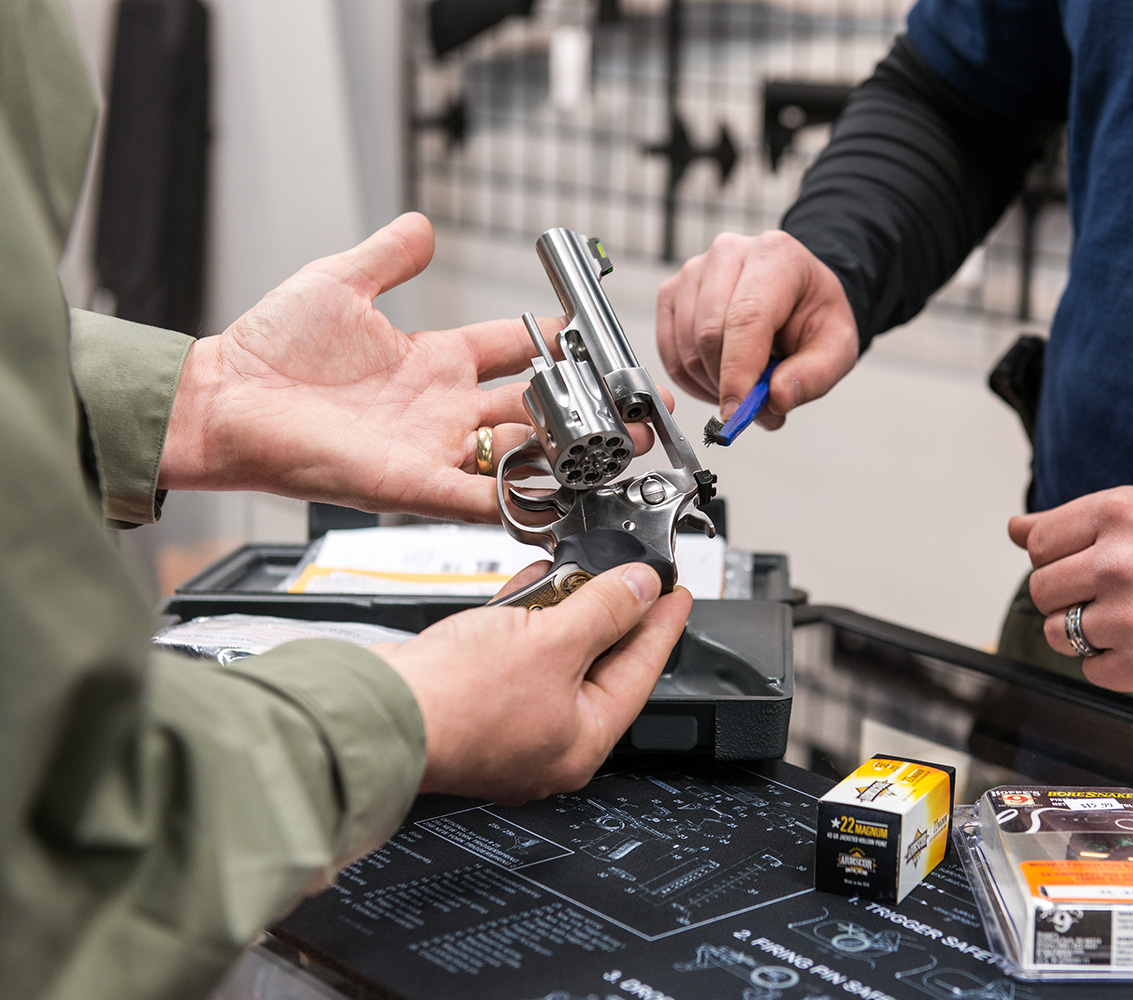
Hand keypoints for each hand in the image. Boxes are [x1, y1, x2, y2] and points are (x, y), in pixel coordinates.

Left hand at [159, 213, 660, 522]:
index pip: (514, 347)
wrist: (223, 403)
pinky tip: (562, 501)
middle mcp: (443, 409)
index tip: (592, 329)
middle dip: (586, 406)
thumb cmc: (270, 351)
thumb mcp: (339, 283)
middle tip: (632, 404)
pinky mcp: (413, 484)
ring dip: (569, 454)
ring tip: (617, 447)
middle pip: (534, 407)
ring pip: (521, 453)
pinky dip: (521, 503)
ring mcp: (433, 448)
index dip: (556, 338)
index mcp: (434, 360)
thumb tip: (424, 225)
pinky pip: (480, 498)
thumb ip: (388, 256)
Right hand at [372, 563, 692, 803]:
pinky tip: (528, 587)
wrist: (376, 710)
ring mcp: (507, 723)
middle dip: (611, 611)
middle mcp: (548, 740)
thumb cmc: (457, 702)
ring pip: (553, 655)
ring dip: (565, 609)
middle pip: (598, 663)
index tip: (676, 594)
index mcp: (582, 741)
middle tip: (629, 573)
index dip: (662, 624)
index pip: (641, 671)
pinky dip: (525, 619)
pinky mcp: (471, 700)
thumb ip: (605, 609)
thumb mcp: (553, 641)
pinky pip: (514, 654)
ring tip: (578, 569)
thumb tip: (640, 589)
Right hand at [656, 230, 857, 427]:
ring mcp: (693, 271)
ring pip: (686, 347)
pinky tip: (719, 379)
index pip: (747, 317)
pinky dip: (691, 379)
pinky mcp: (672, 292)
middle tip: (754, 406)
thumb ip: (814, 375)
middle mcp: (728, 254)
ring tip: (744, 387)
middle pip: (709, 334)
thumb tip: (775, 399)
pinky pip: (669, 351)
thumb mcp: (838, 346)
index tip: (736, 413)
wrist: (797, 295)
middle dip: (728, 384)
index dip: (738, 371)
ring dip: (711, 385)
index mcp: (776, 256)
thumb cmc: (814, 315)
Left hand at [1008, 486, 1132, 692]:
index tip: (1079, 563)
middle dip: (1065, 595)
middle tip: (1105, 594)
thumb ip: (1072, 520)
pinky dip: (1111, 663)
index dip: (1053, 557)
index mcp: (1116, 513)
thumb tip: (1015, 528)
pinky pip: (1090, 671)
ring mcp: (1128, 616)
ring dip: (1081, 632)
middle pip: (1041, 590)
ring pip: (1058, 633)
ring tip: (1125, 619)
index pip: (1038, 542)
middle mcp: (1117, 562)